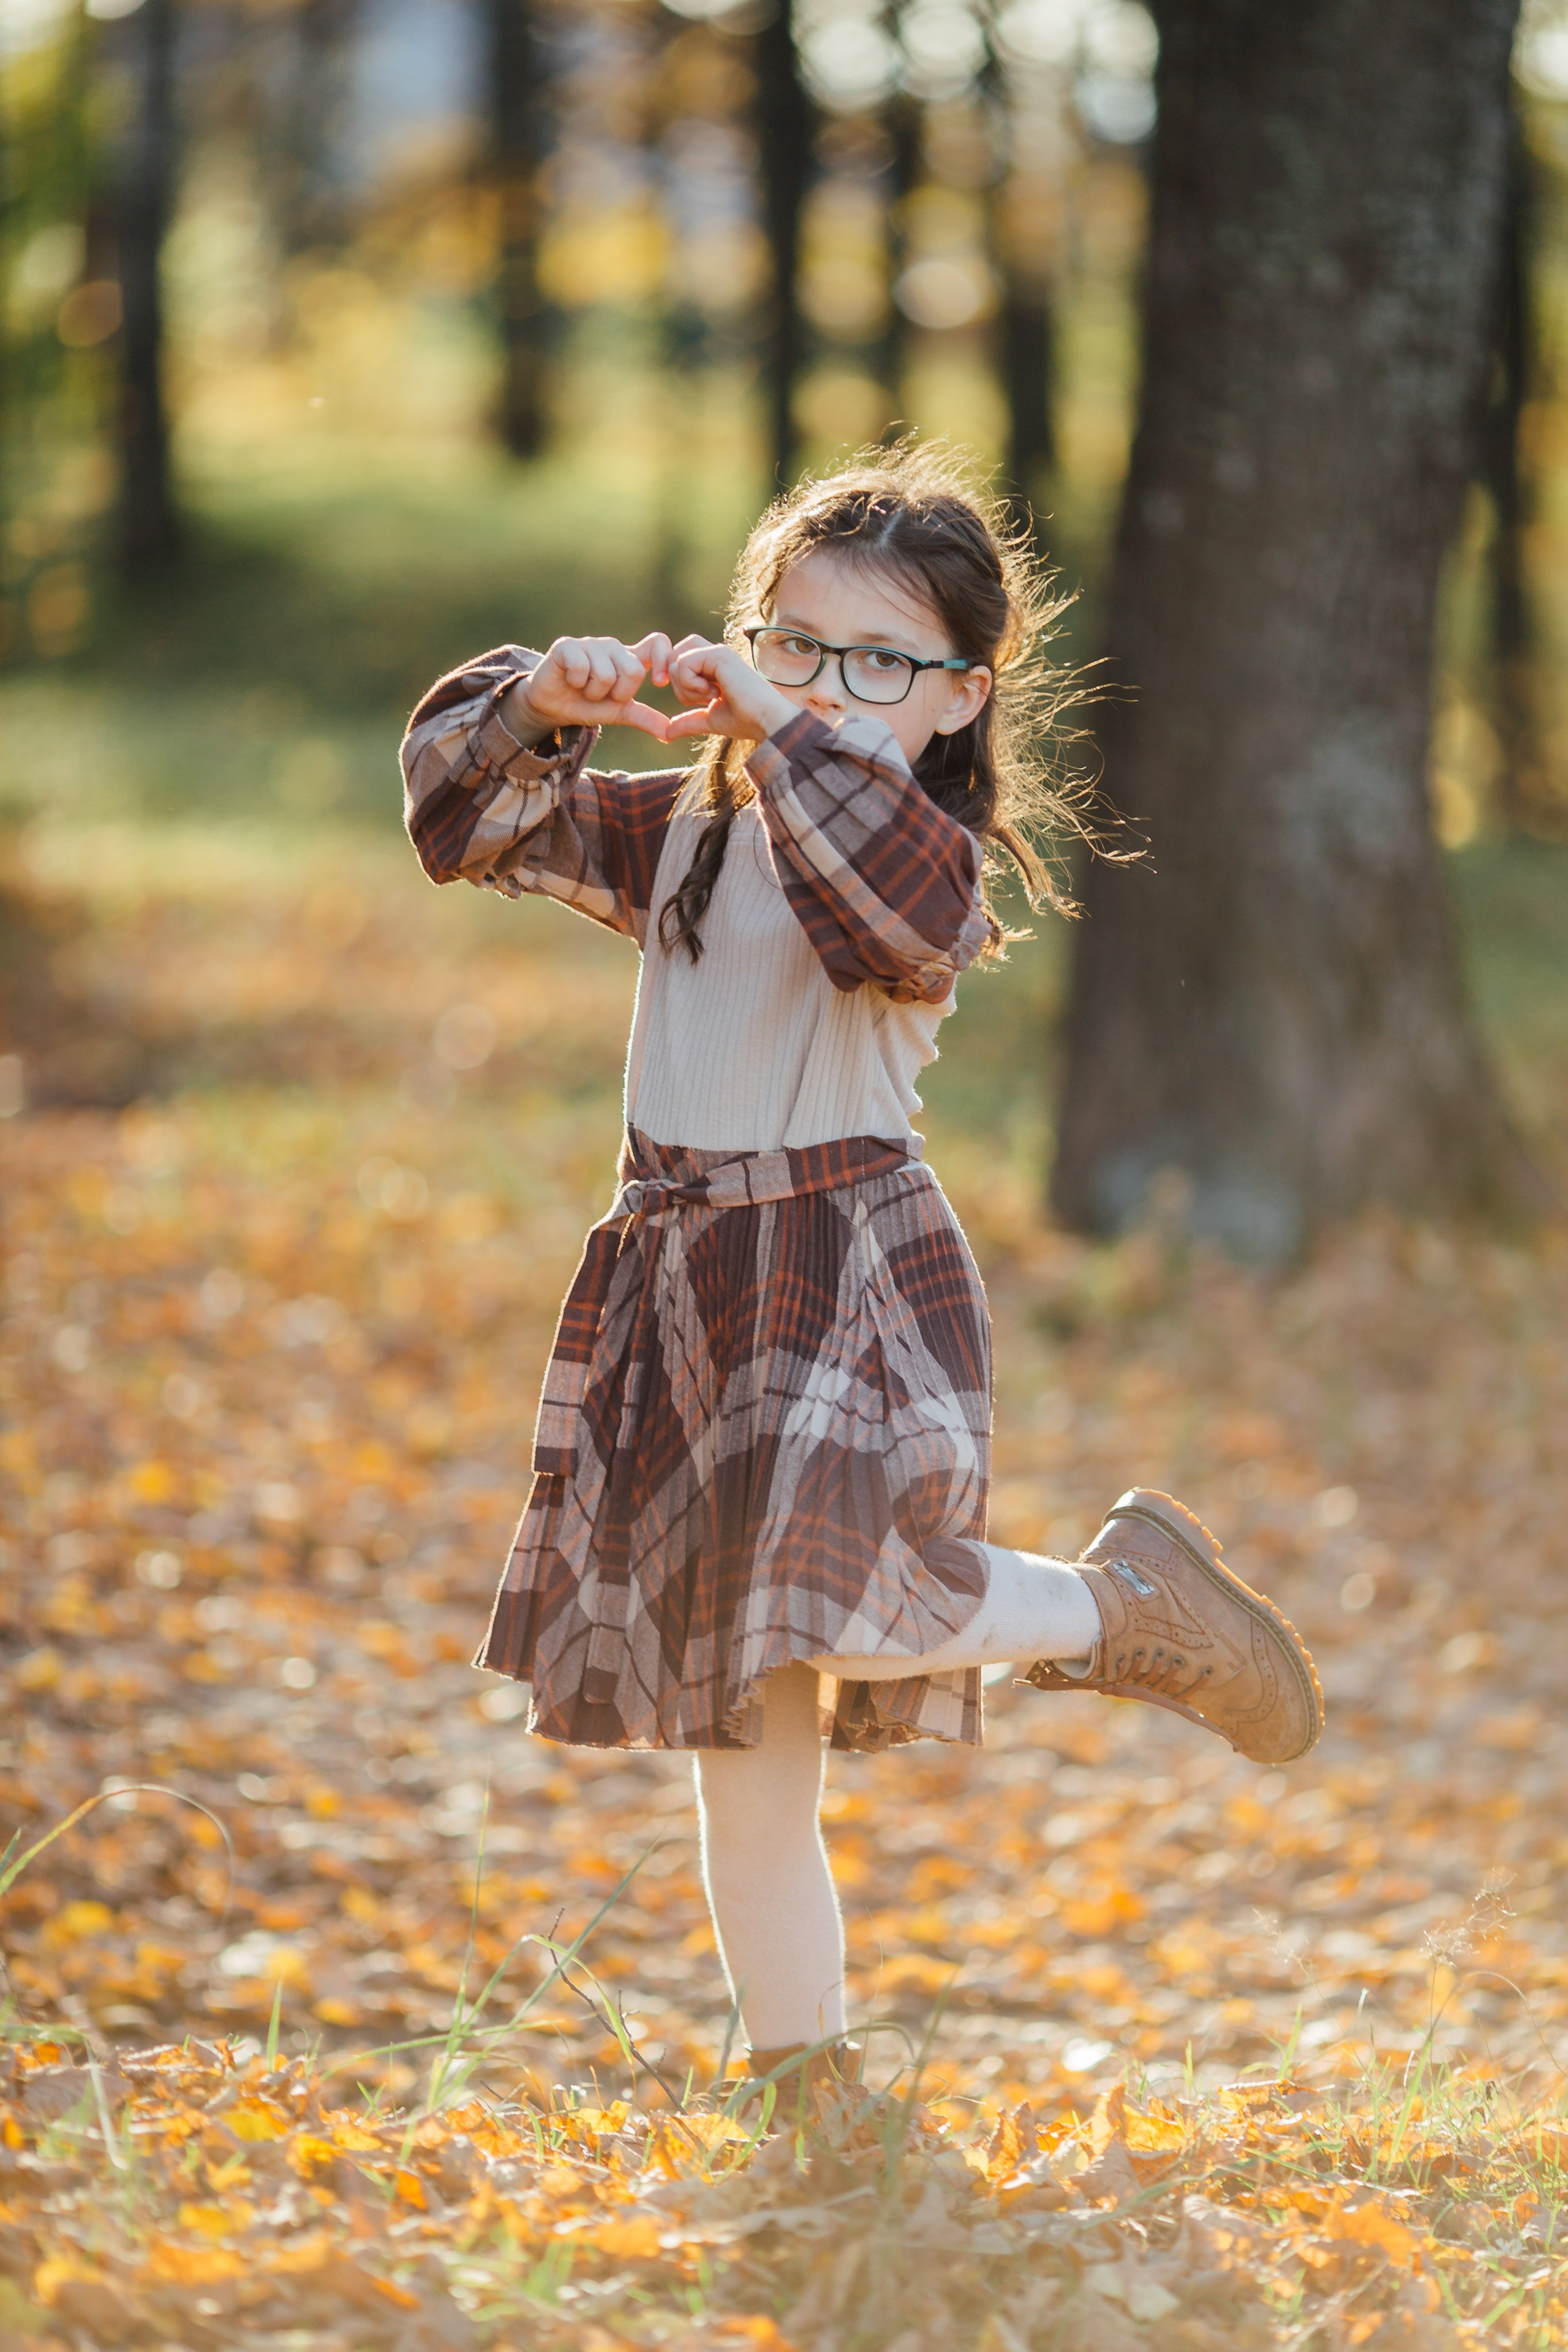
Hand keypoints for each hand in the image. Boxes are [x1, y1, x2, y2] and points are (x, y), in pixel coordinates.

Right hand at [505, 634, 676, 742]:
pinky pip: (582, 667)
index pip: (657, 643)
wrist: (552, 708)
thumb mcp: (619, 713)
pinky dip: (576, 683)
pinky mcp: (567, 645)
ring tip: (583, 689)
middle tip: (602, 695)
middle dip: (617, 693)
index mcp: (629, 659)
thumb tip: (670, 732)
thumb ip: (645, 718)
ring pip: (605, 673)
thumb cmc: (587, 705)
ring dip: (593, 692)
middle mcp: (613, 647)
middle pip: (632, 670)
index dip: (662, 660)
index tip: (659, 682)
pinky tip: (569, 680)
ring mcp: (590, 644)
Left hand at [662, 637, 799, 744]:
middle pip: (674, 656)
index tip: (693, 701)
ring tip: (711, 696)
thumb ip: (689, 721)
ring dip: (686, 685)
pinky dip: (691, 684)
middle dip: (677, 683)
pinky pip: (684, 663)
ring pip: (676, 659)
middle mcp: (715, 654)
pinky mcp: (719, 654)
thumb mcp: (710, 720)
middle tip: (702, 699)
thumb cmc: (746, 721)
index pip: (680, 660)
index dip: (677, 680)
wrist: (766, 721)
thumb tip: (666, 732)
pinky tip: (714, 693)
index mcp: (714, 666)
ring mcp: (717, 652)